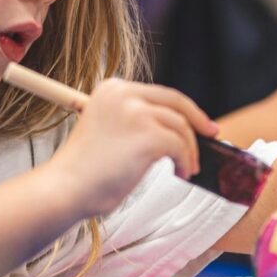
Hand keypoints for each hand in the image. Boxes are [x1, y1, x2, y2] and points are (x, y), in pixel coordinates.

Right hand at [51, 79, 219, 217]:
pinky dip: (186, 161)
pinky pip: (180, 146)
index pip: (158, 93)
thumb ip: (134, 121)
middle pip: (175, 101)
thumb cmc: (85, 170)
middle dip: (197, 119)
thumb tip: (172, 128)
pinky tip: (181, 174)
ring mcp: (136, 112)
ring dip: (189, 149)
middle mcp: (123, 93)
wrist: (65, 188)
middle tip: (211, 134)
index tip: (196, 122)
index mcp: (111, 88)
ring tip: (187, 168)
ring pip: (181, 126)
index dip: (181, 109)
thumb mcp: (107, 130)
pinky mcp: (147, 134)